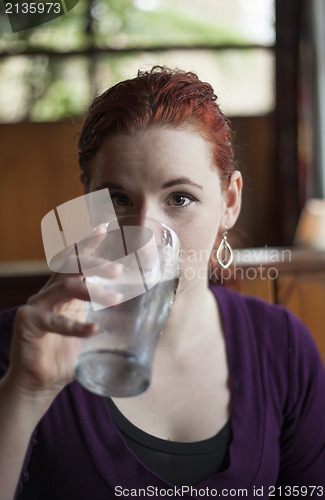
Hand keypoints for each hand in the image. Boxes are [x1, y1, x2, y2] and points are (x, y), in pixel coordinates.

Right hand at [5, 226, 122, 404]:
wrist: (41, 383)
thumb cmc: (68, 355)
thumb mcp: (92, 332)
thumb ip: (109, 322)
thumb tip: (147, 319)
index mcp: (67, 291)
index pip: (77, 261)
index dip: (88, 243)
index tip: (103, 226)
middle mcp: (51, 292)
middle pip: (71, 266)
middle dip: (93, 262)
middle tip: (118, 270)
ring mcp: (38, 304)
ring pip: (66, 287)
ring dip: (91, 291)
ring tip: (115, 299)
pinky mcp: (28, 322)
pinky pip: (54, 321)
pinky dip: (75, 326)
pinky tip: (93, 330)